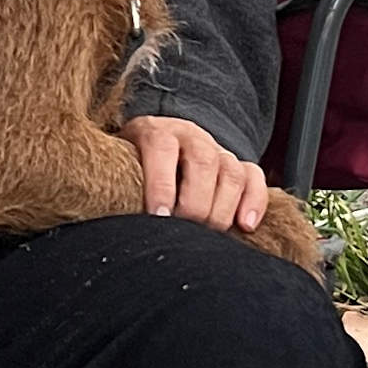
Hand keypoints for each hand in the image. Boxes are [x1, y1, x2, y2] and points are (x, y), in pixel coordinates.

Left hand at [122, 115, 271, 236]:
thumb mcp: (120, 169)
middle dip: (195, 203)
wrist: (156, 146)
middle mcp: (191, 137)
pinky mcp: (239, 166)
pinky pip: (254, 178)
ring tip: (209, 235)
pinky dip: (255, 202)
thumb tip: (112, 224)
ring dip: (222, 208)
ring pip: (231, 172)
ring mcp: (218, 150)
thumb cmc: (133, 168)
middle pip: (203, 162)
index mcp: (156, 132)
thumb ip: (121, 186)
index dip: (161, 183)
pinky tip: (246, 226)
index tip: (159, 215)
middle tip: (184, 232)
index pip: (161, 149)